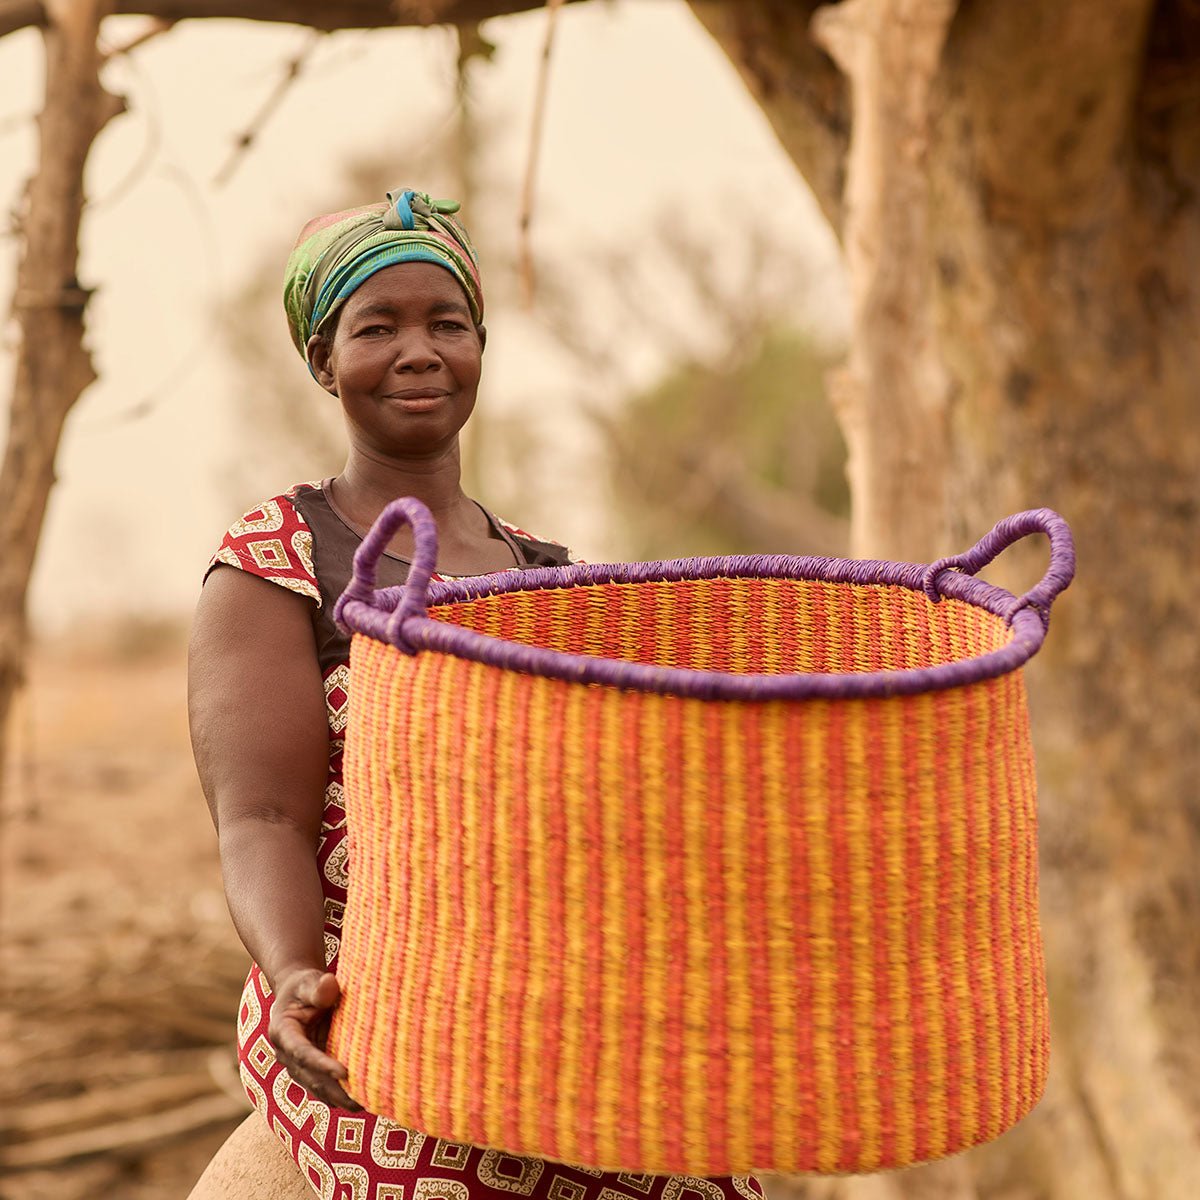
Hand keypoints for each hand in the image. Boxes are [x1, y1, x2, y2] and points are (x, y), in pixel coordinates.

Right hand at [268, 968, 362, 1110]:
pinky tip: (361, 1101)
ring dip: (339, 1099)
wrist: (298, 994)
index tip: (344, 1073)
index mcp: (282, 1032)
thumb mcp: (308, 981)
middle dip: (334, 1091)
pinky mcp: (309, 1069)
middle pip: (310, 1077)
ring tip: (366, 1104)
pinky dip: (339, 1095)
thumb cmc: (305, 985)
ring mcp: (297, 1065)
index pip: (302, 1052)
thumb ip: (317, 987)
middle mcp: (287, 1055)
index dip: (321, 1064)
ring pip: (317, 1087)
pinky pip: (323, 1086)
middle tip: (361, 1101)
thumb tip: (329, 985)